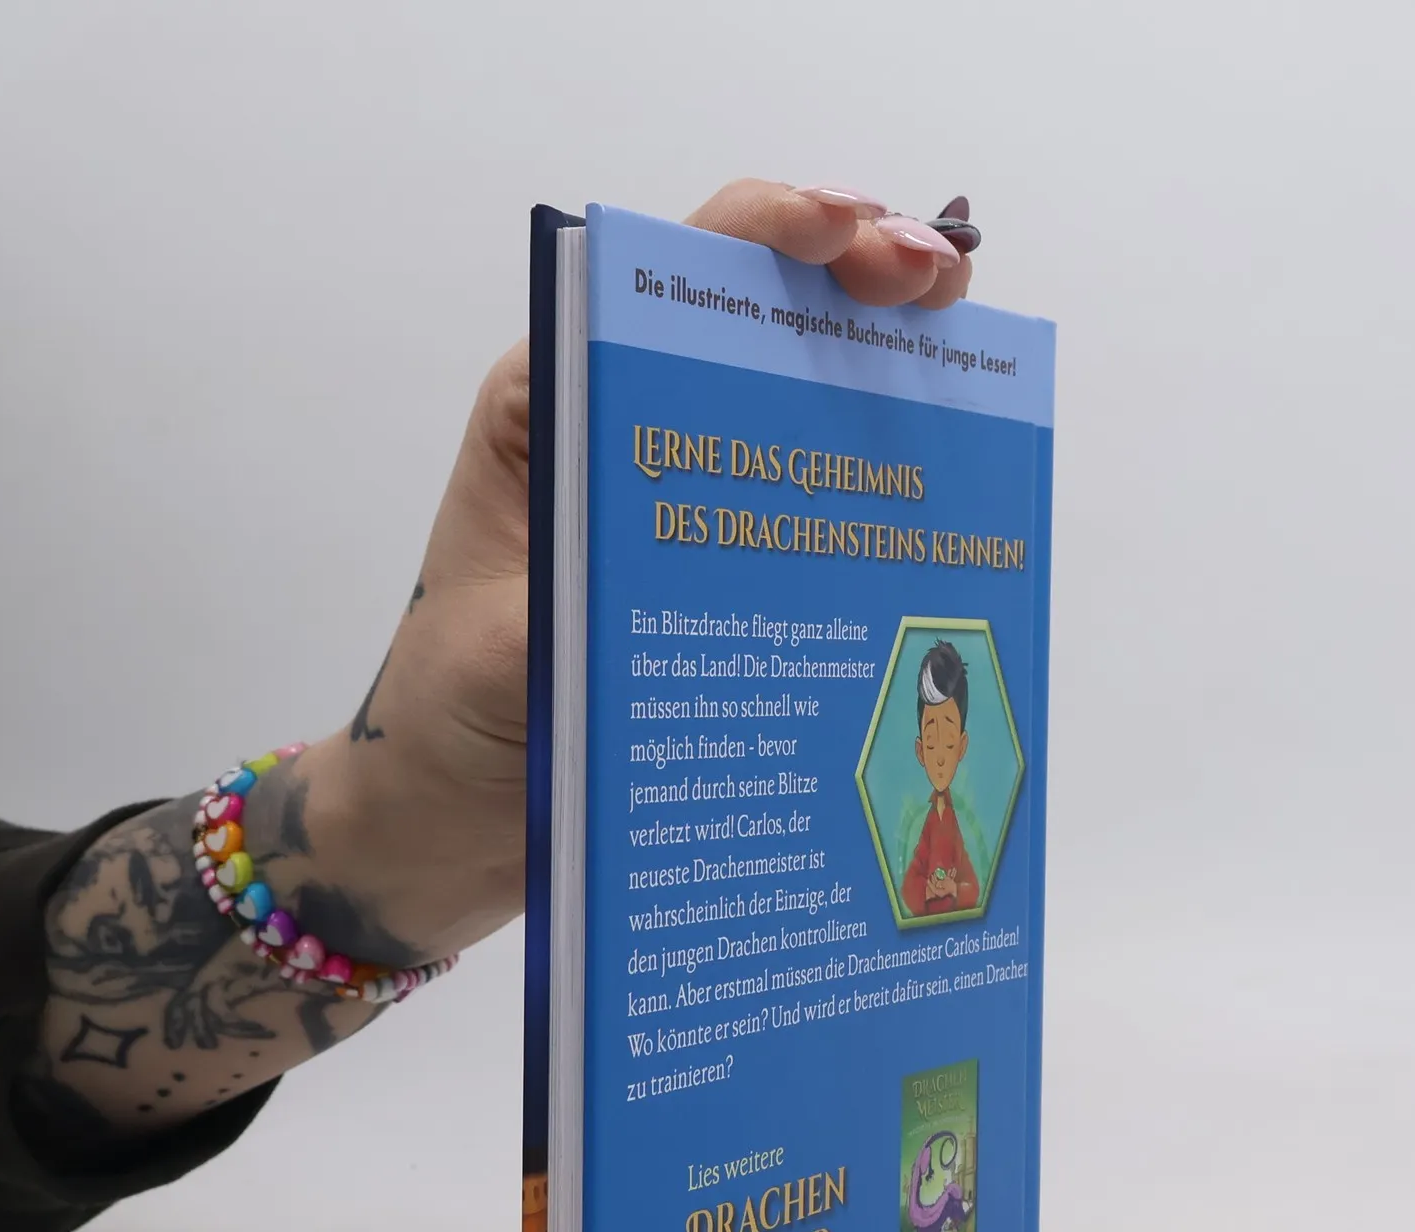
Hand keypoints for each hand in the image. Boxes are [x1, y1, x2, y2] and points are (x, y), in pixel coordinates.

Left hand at [302, 180, 977, 961]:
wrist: (444, 820)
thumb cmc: (445, 720)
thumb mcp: (506, 651)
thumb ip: (587, 599)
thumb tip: (715, 570)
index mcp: (555, 408)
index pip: (669, 271)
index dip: (774, 230)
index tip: (858, 235)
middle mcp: (624, 436)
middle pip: (755, 317)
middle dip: (860, 275)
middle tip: (947, 285)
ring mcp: (680, 507)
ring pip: (797, 402)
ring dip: (885, 366)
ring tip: (971, 354)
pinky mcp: (719, 577)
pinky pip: (810, 509)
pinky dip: (878, 479)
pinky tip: (948, 475)